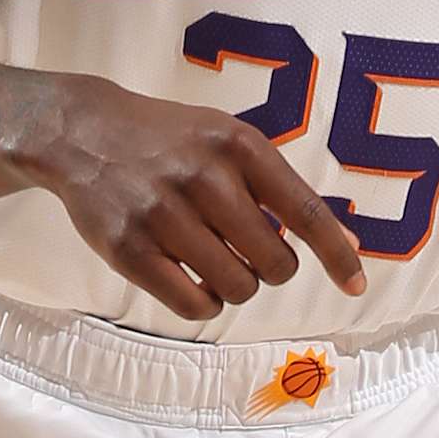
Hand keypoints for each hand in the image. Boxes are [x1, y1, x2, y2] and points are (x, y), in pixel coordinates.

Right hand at [42, 78, 364, 320]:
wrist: (82, 132)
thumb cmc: (170, 141)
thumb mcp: (227, 139)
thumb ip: (279, 187)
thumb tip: (344, 242)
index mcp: (238, 146)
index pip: (306, 212)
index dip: (337, 254)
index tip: (357, 285)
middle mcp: (205, 178)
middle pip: (274, 262)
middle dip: (271, 268)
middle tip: (248, 252)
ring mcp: (163, 215)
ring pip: (237, 288)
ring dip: (237, 287)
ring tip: (217, 263)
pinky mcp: (129, 249)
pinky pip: (193, 305)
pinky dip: (205, 305)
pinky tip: (196, 284)